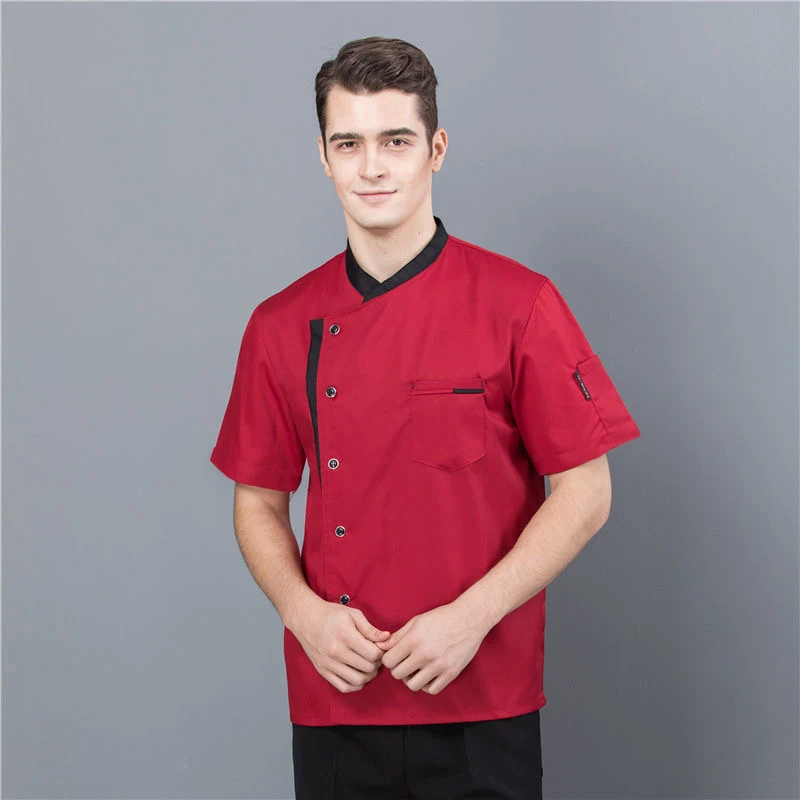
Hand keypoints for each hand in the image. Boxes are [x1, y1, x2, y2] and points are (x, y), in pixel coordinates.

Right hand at [294, 598, 390, 692]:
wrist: (306, 619)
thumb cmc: (331, 614)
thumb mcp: (353, 615)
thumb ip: (370, 629)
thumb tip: (386, 638)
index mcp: (345, 636)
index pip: (373, 654)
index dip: (381, 652)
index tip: (379, 647)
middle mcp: (336, 652)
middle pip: (368, 668)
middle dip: (377, 663)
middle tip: (375, 656)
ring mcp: (329, 664)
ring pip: (358, 681)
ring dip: (368, 675)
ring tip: (367, 665)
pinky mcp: (323, 671)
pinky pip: (344, 687)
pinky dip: (355, 684)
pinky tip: (357, 673)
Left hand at [374, 601, 490, 694]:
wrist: (469, 619)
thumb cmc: (441, 617)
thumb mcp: (417, 621)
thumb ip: (398, 636)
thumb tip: (381, 648)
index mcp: (414, 639)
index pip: (388, 660)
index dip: (389, 658)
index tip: (395, 655)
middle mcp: (425, 654)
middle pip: (398, 674)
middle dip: (398, 668)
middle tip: (405, 662)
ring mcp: (439, 666)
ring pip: (413, 685)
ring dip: (411, 679)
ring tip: (416, 669)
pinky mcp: (451, 673)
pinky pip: (431, 690)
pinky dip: (427, 685)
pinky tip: (428, 674)